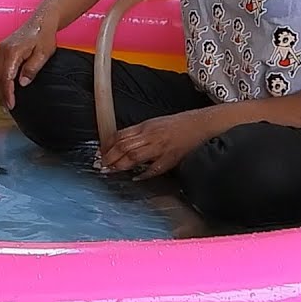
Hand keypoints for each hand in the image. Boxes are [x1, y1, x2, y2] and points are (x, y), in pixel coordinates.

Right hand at [0, 18, 56, 109]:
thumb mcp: (43, 54)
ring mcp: (0, 49)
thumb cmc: (43, 35)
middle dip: (0, 94)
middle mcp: (2, 50)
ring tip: (3, 100)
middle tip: (7, 108)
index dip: (7, 94)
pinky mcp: (1, 50)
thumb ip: (32, 68)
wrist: (41, 21)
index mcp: (12, 52)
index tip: (11, 105)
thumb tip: (22, 83)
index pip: (6, 78)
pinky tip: (0, 86)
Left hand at [100, 110, 215, 179]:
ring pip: (135, 156)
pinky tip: (137, 178)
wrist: (199, 124)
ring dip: (122, 165)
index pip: (120, 135)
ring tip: (113, 171)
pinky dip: (144, 174)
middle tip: (103, 166)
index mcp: (145, 126)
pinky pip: (155, 168)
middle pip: (124, 146)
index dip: (108, 145)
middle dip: (111, 157)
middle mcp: (150, 135)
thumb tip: (122, 142)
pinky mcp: (171, 158)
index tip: (101, 153)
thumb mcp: (154, 124)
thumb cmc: (177, 124)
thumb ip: (139, 133)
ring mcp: (160, 147)